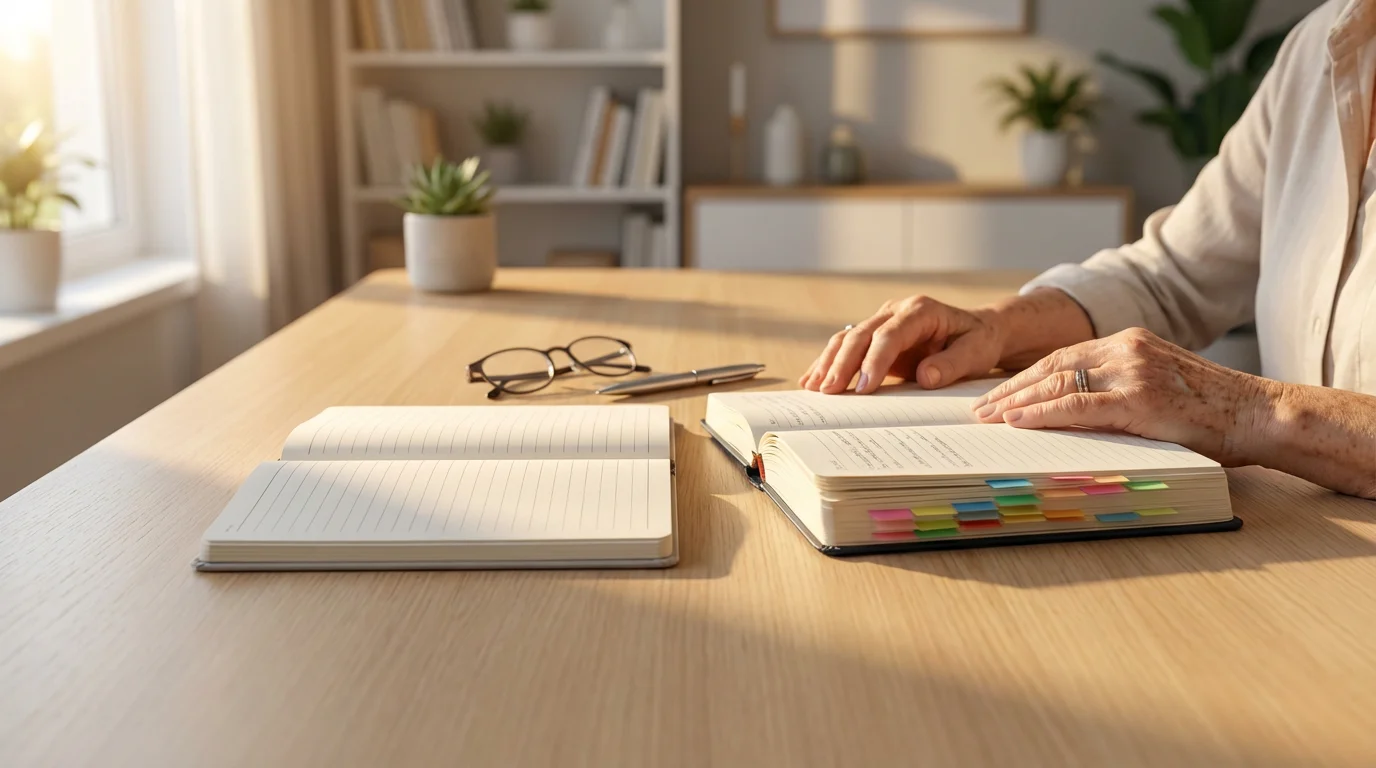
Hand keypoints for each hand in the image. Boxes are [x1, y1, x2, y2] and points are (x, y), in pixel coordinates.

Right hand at [799, 296, 1008, 393]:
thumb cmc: (978, 341)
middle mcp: (896, 311)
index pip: (889, 334)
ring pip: (847, 339)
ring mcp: (882, 322)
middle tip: (829, 392)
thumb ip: (952, 364)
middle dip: (842, 364)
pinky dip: (829, 363)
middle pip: (860, 335)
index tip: (864, 388)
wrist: (978, 331)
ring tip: (814, 388)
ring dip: (829, 363)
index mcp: (920, 310)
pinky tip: (812, 379)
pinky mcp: (875, 338)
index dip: (874, 361)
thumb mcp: (977, 353)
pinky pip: (846, 348)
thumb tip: (924, 377)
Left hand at [971, 327, 1269, 464]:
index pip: (1062, 356)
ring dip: (1016, 402)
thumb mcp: (1160, 390)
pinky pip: (1078, 405)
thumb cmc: (1214, 412)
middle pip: (1051, 365)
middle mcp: (1127, 349)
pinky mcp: (1139, 399)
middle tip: (979, 409)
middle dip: (1010, 389)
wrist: (1261, 415)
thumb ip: (1120, 391)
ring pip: (1058, 382)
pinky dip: (1042, 413)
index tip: (997, 394)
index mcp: (1130, 342)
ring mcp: (1132, 372)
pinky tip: (1016, 421)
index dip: (1025, 376)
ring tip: (988, 418)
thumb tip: (1076, 416)